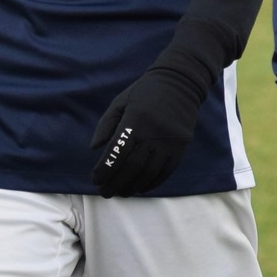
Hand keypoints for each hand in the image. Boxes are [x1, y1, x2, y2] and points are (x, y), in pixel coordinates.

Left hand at [92, 64, 202, 197]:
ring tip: (121, 192)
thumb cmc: (146, 92)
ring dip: (132, 186)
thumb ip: (106, 125)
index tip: (95, 179)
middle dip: (115, 183)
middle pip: (131, 166)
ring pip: (148, 173)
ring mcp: (168, 142)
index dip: (104, 169)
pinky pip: (165, 172)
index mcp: (135, 120)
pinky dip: (152, 183)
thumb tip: (95, 149)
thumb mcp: (120, 101)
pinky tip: (141, 188)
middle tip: (105, 192)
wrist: (181, 83)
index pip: (117, 151)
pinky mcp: (180, 147)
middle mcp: (152, 134)